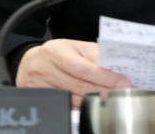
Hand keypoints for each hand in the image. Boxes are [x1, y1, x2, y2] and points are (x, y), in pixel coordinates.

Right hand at [15, 39, 132, 108]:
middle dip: (105, 90)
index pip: (84, 68)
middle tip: (122, 92)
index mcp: (56, 52)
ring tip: (111, 97)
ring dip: (96, 100)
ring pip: (75, 100)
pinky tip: (93, 102)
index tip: (123, 83)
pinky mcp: (40, 99)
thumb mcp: (77, 48)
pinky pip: (67, 107)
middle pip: (80, 87)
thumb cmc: (59, 53)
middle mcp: (45, 69)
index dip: (105, 77)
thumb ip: (96, 56)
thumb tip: (117, 70)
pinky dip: (82, 105)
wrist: (31, 62)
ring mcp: (40, 87)